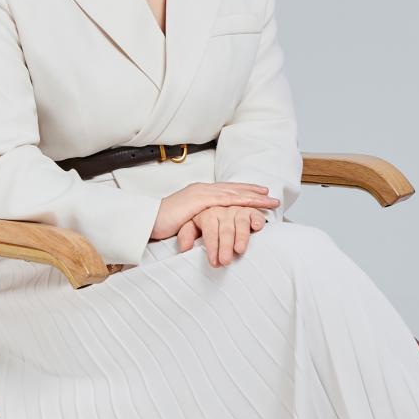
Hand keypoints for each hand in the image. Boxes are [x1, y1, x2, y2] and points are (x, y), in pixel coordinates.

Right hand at [151, 181, 279, 243]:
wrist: (147, 220)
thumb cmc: (162, 223)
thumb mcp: (185, 220)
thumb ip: (198, 221)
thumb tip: (208, 229)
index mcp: (200, 193)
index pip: (226, 190)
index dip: (244, 191)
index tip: (259, 193)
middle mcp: (203, 189)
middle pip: (234, 189)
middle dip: (254, 192)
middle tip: (271, 195)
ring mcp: (201, 193)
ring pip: (233, 193)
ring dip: (253, 197)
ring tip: (269, 200)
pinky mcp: (199, 200)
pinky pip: (224, 200)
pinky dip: (240, 200)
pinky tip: (252, 202)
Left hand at [177, 203, 269, 265]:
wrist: (214, 205)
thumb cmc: (204, 221)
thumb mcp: (190, 225)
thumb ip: (186, 234)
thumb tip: (184, 247)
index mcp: (208, 213)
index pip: (209, 229)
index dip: (212, 246)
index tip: (213, 261)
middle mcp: (223, 210)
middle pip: (225, 228)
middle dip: (225, 246)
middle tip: (225, 261)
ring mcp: (237, 209)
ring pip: (241, 221)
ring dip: (242, 236)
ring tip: (240, 250)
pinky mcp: (250, 210)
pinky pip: (255, 213)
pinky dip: (257, 219)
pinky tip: (257, 227)